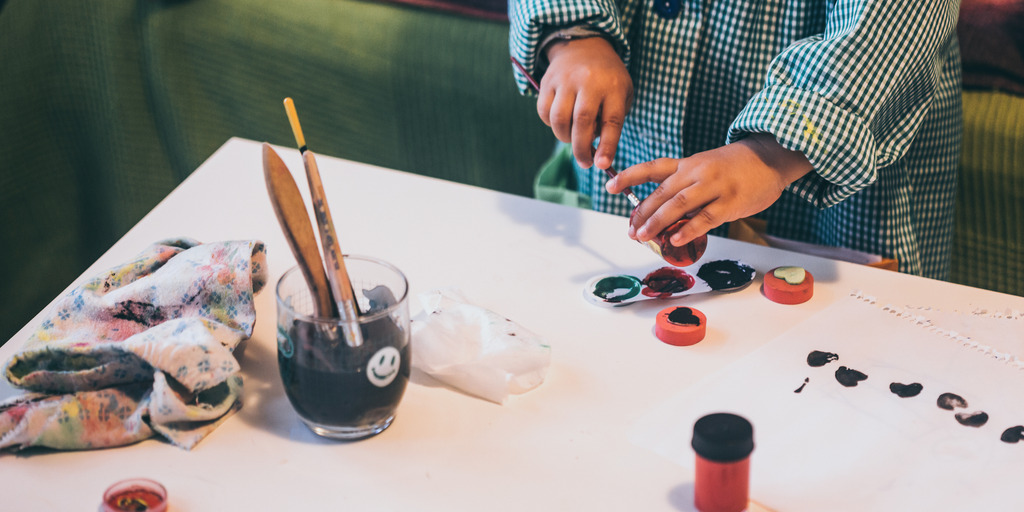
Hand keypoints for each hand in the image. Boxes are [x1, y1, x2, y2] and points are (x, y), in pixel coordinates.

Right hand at [540, 37, 631, 168]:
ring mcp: (565, 80)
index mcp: (613, 86)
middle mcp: (589, 81)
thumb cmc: (607, 80)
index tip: (602, 165)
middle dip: (581, 148)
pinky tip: (562, 122)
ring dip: (564, 138)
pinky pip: (544, 112)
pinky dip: (551, 125)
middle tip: (585, 163)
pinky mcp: (547, 81)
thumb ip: (612, 122)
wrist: (585, 46)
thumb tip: (596, 153)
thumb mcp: (621, 94)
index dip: (607, 145)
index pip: (611, 120)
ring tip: (572, 139)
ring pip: (559, 119)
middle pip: (581, 121)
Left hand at [606, 134, 812, 246]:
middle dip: (642, 212)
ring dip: (658, 222)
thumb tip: (661, 214)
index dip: (629, 177)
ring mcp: (714, 187)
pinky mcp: (731, 202)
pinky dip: (689, 229)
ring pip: (679, 205)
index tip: (610, 186)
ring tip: (643, 236)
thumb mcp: (704, 168)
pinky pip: (706, 217)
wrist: (771, 156)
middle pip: (662, 192)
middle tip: (630, 230)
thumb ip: (684, 187)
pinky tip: (676, 239)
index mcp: (687, 164)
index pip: (652, 168)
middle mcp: (697, 173)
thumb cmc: (735, 166)